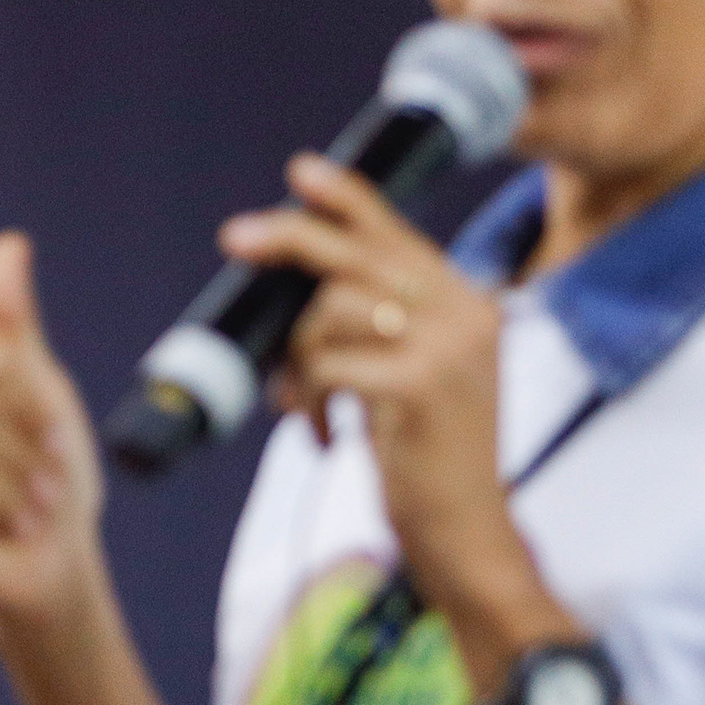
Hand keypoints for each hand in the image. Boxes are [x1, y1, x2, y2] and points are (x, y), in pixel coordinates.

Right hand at [0, 233, 102, 622]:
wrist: (50, 559)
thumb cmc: (50, 475)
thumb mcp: (43, 389)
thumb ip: (12, 323)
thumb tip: (10, 241)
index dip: (32, 411)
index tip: (49, 443)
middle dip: (22, 459)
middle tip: (35, 490)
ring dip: (6, 496)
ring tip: (13, 515)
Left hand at [221, 153, 529, 620]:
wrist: (467, 532)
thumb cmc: (428, 457)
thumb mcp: (415, 376)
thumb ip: (381, 326)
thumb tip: (300, 286)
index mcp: (469, 304)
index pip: (399, 234)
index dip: (346, 199)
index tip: (300, 172)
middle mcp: (467, 315)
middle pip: (357, 255)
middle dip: (288, 241)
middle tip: (235, 237)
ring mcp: (448, 349)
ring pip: (330, 313)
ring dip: (298, 360)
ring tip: (305, 404)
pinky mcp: (419, 388)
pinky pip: (326, 367)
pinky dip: (306, 400)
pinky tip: (321, 434)